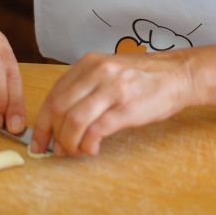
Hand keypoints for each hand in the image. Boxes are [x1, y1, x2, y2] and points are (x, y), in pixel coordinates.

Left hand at [31, 50, 193, 156]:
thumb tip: (59, 122)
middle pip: (60, 109)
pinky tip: (92, 150)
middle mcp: (98, 72)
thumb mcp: (108, 72)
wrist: (177, 75)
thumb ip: (85, 89)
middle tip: (58, 150)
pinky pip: (96, 130)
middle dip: (54, 135)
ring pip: (74, 120)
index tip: (39, 142)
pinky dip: (87, 145)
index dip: (42, 123)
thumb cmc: (141, 78)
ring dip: (69, 143)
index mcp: (89, 63)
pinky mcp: (126, 107)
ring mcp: (113, 89)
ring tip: (76, 151)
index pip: (55, 95)